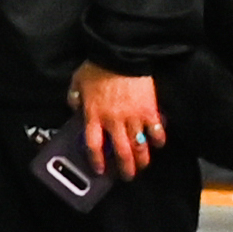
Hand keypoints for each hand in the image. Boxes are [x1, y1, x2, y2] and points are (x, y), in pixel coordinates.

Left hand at [71, 62, 165, 185]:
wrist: (120, 55)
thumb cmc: (97, 66)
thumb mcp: (77, 81)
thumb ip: (74, 97)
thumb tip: (74, 107)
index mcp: (94, 115)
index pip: (94, 145)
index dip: (97, 160)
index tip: (100, 170)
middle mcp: (113, 121)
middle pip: (120, 152)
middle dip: (125, 168)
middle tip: (127, 176)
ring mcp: (133, 117)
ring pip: (139, 146)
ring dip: (142, 160)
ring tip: (142, 165)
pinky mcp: (150, 111)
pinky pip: (156, 131)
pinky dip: (158, 140)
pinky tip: (158, 144)